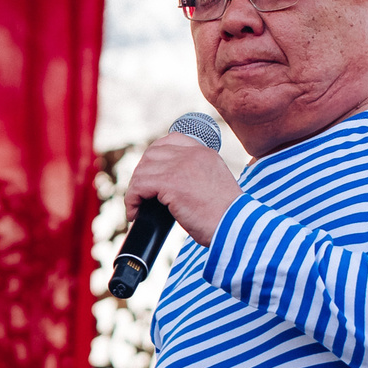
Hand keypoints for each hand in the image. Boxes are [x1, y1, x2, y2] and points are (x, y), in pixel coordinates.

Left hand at [126, 129, 240, 246]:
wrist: (235, 227)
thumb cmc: (225, 217)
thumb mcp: (214, 185)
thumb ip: (196, 176)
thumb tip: (168, 187)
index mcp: (205, 153)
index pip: (172, 140)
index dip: (155, 155)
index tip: (150, 174)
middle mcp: (193, 155)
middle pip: (152, 154)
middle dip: (142, 174)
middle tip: (141, 195)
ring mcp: (181, 167)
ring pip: (142, 170)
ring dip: (135, 189)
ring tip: (137, 206)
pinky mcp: (171, 183)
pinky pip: (139, 186)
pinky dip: (132, 200)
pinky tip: (135, 213)